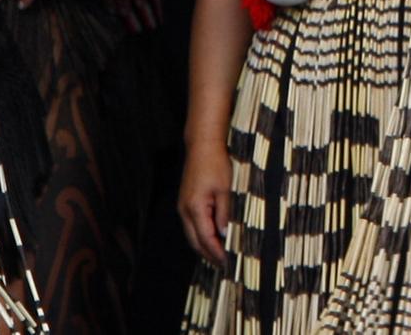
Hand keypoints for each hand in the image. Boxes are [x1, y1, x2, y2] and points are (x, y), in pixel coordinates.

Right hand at [178, 138, 235, 267]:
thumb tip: (225, 234)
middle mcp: (185, 210)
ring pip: (192, 235)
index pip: (205, 238)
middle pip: (195, 241)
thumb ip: (224, 214)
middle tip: (224, 265)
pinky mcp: (185, 203)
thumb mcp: (226, 189)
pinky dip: (201, 235)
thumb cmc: (215, 164)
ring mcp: (183, 207)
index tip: (227, 262)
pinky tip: (212, 237)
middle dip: (208, 254)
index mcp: (195, 208)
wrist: (202, 146)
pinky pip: (192, 226)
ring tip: (219, 255)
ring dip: (204, 246)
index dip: (216, 252)